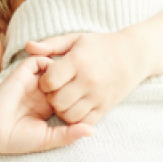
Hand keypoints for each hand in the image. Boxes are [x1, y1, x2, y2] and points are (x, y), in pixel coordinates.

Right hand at [0, 56, 92, 155]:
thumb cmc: (16, 139)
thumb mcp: (48, 139)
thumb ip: (68, 134)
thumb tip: (92, 132)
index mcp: (49, 107)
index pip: (71, 93)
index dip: (81, 92)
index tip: (94, 94)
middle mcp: (42, 92)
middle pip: (65, 77)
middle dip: (77, 76)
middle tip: (89, 78)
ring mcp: (33, 82)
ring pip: (54, 66)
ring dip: (65, 68)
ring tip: (74, 74)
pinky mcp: (22, 73)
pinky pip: (39, 59)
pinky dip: (49, 61)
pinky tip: (57, 74)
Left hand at [24, 32, 150, 125]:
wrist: (134, 54)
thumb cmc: (100, 45)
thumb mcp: (75, 39)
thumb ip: (50, 45)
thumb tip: (28, 47)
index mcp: (78, 62)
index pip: (50, 80)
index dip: (44, 82)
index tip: (49, 79)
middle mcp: (88, 80)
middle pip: (57, 101)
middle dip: (51, 98)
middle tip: (55, 92)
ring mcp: (98, 95)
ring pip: (70, 115)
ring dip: (62, 111)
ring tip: (64, 100)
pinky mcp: (106, 107)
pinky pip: (86, 122)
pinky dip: (76, 119)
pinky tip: (75, 107)